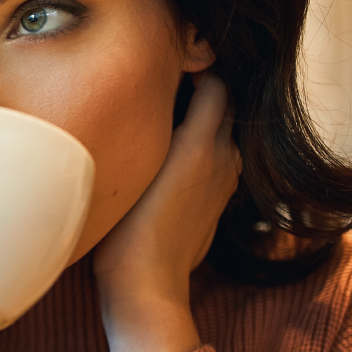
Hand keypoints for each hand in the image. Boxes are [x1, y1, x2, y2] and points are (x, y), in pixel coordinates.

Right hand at [92, 73, 240, 351]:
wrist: (146, 285)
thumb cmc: (128, 228)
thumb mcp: (135, 164)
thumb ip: (153, 121)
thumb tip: (156, 87)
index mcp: (205, 143)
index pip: (217, 83)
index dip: (195, 69)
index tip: (165, 67)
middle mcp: (224, 159)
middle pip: (221, 108)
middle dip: (196, 95)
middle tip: (155, 93)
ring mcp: (224, 184)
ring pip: (218, 136)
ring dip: (196, 125)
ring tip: (157, 127)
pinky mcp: (216, 206)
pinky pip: (213, 164)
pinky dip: (196, 153)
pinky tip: (163, 164)